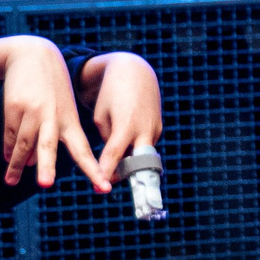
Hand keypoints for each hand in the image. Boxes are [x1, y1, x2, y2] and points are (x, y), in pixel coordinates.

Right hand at [0, 37, 109, 191]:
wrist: (32, 55)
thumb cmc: (53, 88)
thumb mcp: (62, 109)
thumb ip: (52, 137)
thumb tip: (33, 163)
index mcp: (70, 120)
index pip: (84, 150)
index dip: (94, 170)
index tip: (104, 188)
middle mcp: (52, 117)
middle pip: (48, 146)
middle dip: (47, 166)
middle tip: (45, 184)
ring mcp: (31, 112)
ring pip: (23, 144)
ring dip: (17, 166)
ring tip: (11, 182)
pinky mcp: (13, 107)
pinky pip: (11, 134)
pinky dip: (10, 149)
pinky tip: (8, 160)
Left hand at [80, 52, 163, 188]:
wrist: (135, 71)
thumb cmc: (111, 93)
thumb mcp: (100, 115)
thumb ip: (108, 138)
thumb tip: (114, 156)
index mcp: (125, 125)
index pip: (114, 155)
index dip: (106, 172)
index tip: (99, 188)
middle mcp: (143, 129)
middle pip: (139, 162)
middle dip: (128, 175)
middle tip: (114, 183)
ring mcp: (154, 129)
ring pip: (143, 154)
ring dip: (131, 161)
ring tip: (117, 167)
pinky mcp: (159, 127)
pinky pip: (146, 144)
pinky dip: (136, 148)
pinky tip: (128, 144)